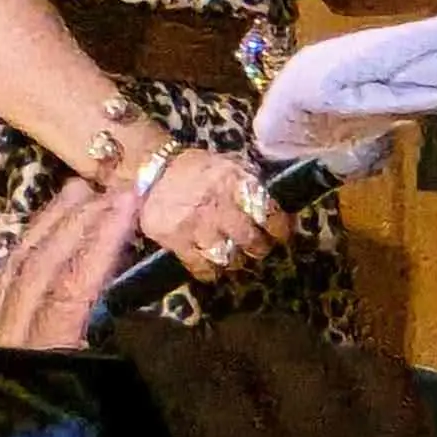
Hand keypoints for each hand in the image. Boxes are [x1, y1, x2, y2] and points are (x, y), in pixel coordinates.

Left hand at [0, 180, 146, 348]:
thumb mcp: (100, 420)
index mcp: (40, 355)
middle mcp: (4, 341)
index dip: (100, 241)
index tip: (128, 201)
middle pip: (37, 267)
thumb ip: (120, 355)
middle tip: (108, 188)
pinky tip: (34, 242)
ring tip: (74, 194)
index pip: (71, 286)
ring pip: (11, 269)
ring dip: (46, 227)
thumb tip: (152, 325)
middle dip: (74, 220)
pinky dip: (19, 257)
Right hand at [132, 146, 286, 282]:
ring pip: (228, 258)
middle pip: (250, 240)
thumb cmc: (198, 169)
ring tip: (235, 256)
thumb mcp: (228, 165)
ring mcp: (196, 225)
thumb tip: (283, 213)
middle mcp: (217, 205)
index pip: (267, 212)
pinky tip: (213, 266)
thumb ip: (252, 187)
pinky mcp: (176, 241)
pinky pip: (201, 267)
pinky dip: (210, 271)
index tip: (281, 234)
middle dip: (259, 247)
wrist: (153, 168)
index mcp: (234, 181)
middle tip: (257, 247)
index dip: (279, 228)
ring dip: (236, 261)